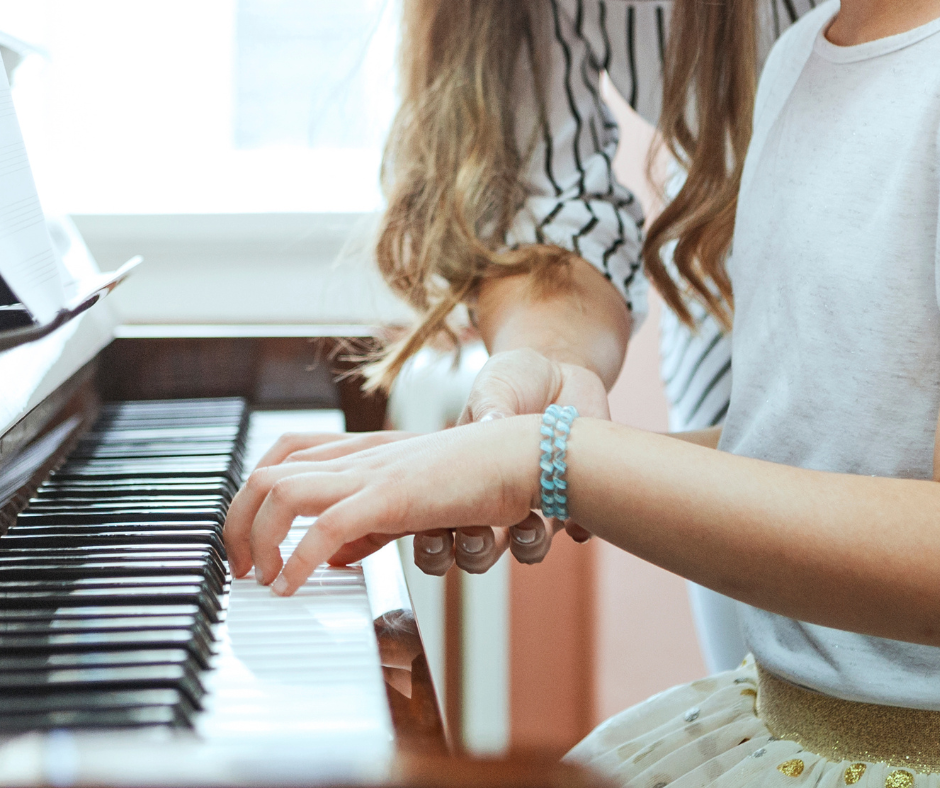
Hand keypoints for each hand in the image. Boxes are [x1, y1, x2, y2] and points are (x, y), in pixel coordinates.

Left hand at [223, 416, 543, 595]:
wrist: (522, 456)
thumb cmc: (477, 477)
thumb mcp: (411, 503)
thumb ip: (367, 527)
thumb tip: (330, 556)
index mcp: (360, 452)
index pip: (282, 455)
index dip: (251, 494)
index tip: (249, 538)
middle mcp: (357, 456)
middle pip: (265, 474)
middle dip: (235, 523)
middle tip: (239, 568)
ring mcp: (372, 473)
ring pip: (281, 493)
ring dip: (256, 540)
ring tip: (261, 579)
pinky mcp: (392, 496)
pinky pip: (326, 527)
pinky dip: (299, 560)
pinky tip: (292, 586)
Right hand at [413, 348, 608, 575]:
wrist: (561, 370)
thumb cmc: (513, 379)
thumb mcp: (492, 386)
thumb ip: (488, 409)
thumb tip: (491, 424)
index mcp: (459, 480)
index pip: (434, 528)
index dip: (431, 543)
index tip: (433, 536)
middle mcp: (494, 501)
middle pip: (476, 552)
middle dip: (474, 552)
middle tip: (479, 533)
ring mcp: (535, 503)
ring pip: (526, 548)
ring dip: (526, 545)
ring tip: (531, 524)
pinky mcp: (575, 497)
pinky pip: (577, 528)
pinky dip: (578, 526)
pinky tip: (575, 515)